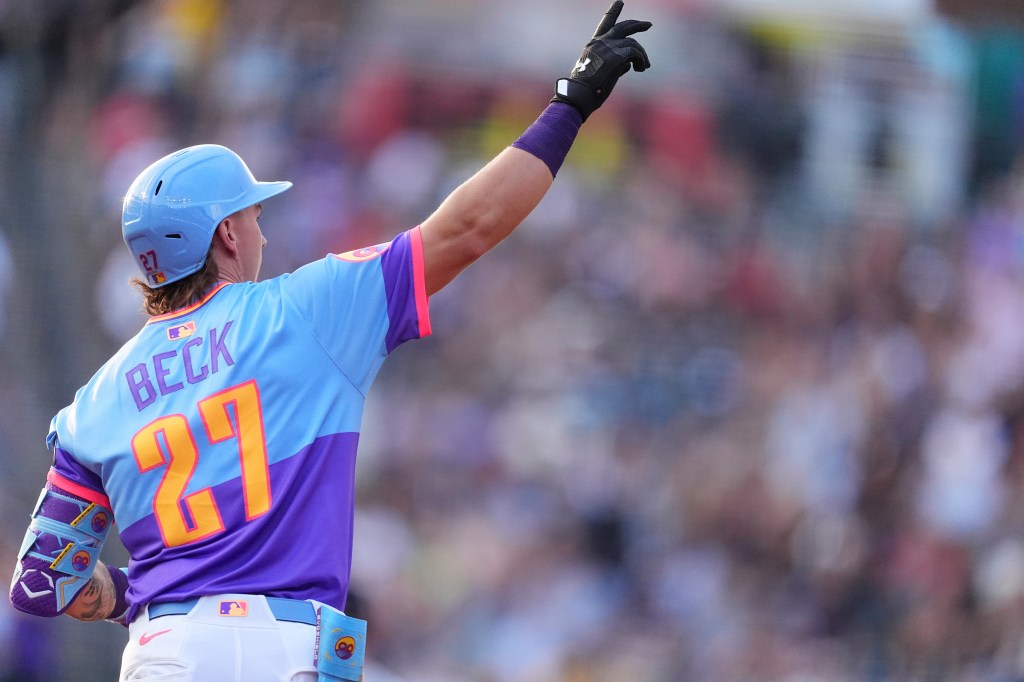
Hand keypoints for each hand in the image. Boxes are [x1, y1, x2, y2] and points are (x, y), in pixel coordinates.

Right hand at [551, 1, 651, 120]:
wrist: (580, 94)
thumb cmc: (587, 89)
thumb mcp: (598, 71)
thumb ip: (612, 64)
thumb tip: (628, 65)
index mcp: (593, 45)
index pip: (605, 24)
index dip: (613, 11)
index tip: (620, 2)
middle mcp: (600, 42)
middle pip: (623, 27)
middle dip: (637, 25)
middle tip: (648, 25)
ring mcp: (608, 48)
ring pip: (633, 44)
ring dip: (642, 55)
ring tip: (643, 67)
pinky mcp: (616, 56)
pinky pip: (635, 53)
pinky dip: (641, 60)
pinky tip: (640, 68)